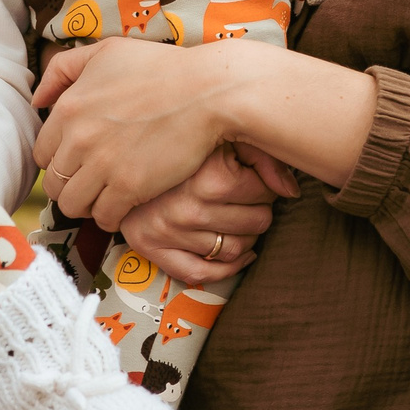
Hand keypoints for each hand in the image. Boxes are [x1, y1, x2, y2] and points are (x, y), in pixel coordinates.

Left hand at [33, 39, 241, 231]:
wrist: (206, 91)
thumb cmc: (159, 69)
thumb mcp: (105, 52)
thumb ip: (63, 69)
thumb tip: (38, 100)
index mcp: (68, 108)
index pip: (42, 153)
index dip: (60, 161)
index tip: (78, 162)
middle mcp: (78, 139)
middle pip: (54, 184)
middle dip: (70, 186)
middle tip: (92, 183)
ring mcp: (102, 165)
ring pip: (72, 206)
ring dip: (87, 205)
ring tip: (105, 197)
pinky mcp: (128, 187)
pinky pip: (103, 218)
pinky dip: (111, 217)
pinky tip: (124, 205)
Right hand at [116, 143, 293, 285]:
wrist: (117, 150)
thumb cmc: (176, 139)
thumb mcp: (221, 136)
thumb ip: (262, 156)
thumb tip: (292, 191)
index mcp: (210, 177)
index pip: (264, 192)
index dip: (266, 184)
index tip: (254, 178)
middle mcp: (189, 207)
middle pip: (256, 222)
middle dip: (260, 210)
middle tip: (249, 199)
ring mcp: (169, 231)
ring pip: (235, 249)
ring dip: (247, 237)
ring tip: (240, 220)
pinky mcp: (152, 248)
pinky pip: (202, 274)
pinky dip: (228, 268)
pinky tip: (239, 254)